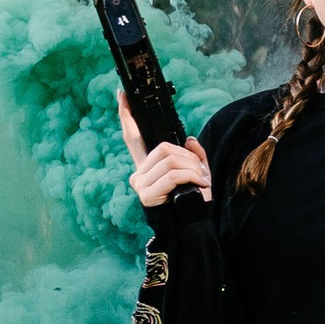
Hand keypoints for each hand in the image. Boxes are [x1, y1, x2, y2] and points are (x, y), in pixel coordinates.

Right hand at [116, 94, 212, 212]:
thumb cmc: (192, 202)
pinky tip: (199, 186)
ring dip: (193, 169)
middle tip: (201, 172)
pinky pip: (172, 175)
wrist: (191, 228)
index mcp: (147, 166)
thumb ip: (194, 155)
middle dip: (188, 157)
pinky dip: (190, 177)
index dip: (127, 116)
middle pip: (163, 148)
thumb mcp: (196, 174)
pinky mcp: (147, 194)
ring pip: (170, 160)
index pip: (133, 137)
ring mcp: (140, 184)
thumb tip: (190, 139)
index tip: (122, 95)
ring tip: (202, 181)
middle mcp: (138, 173)